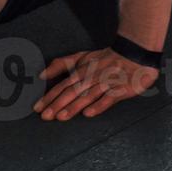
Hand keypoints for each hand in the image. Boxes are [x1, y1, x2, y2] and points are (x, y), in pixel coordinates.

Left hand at [33, 48, 158, 121]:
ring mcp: (106, 84)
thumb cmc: (106, 58)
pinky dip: (98, 106)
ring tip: (61, 117)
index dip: (49, 96)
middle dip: (57, 104)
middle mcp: (92, 78)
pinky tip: (88, 114)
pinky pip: (108, 99)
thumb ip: (61, 64)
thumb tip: (41, 74)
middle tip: (45, 116)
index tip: (38, 107)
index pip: (62, 85)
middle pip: (72, 92)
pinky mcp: (120, 90)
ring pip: (88, 96)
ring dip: (74, 106)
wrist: (134, 53)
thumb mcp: (82, 57)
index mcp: (82, 71)